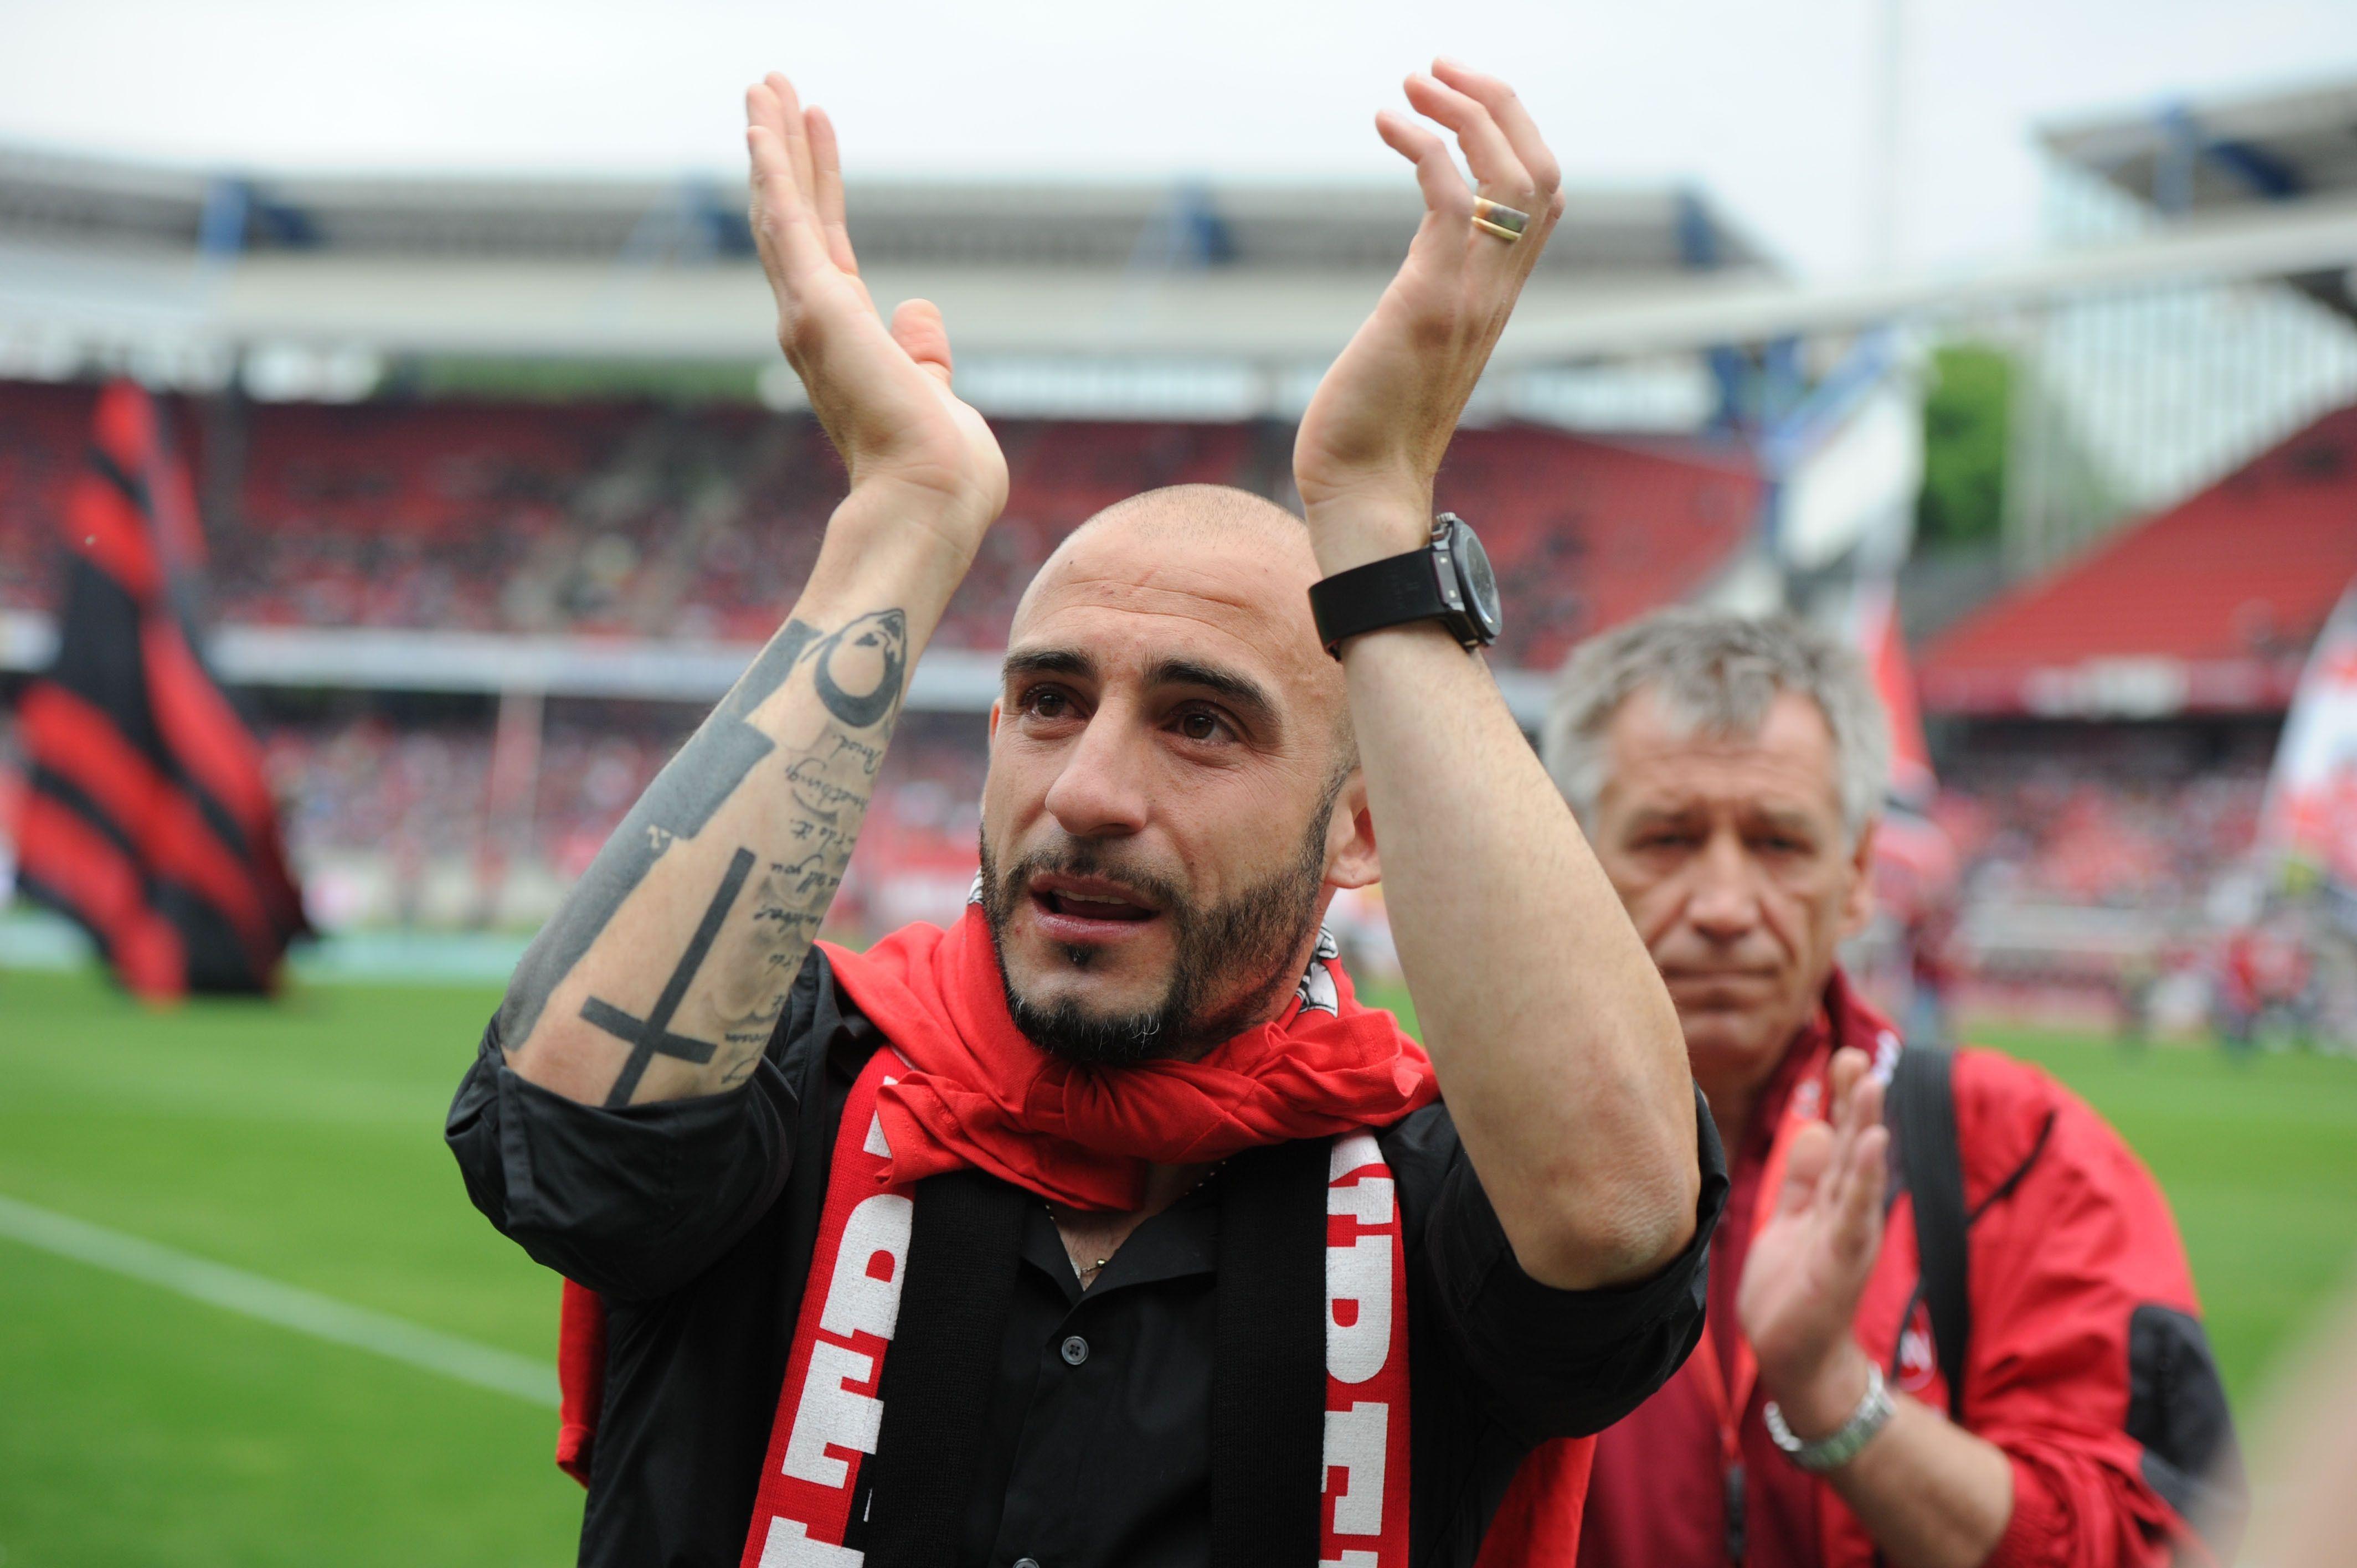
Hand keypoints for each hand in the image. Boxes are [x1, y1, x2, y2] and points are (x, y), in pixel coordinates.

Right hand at [744, 75, 1007, 549]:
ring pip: (782, 211)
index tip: (813, 132)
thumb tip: (918, 310)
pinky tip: (761, 127)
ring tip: (763, 86)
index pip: (827, 246)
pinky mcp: (816, 310)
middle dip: (782, 152)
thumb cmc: (941, 470)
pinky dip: (773, 174)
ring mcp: (809, 318)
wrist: (931, 499)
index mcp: (846, 342)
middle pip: (792, 219)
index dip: (819, 186)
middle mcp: (816, 326)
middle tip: (769, 89)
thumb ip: (921, 352)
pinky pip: (788, 226)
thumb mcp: (935, 393)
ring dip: (771, 146)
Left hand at [1293, 61, 1563, 568]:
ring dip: (1464, 111)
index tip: (1462, 101)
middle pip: (1541, 170)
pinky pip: (1449, 196)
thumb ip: (1430, 307)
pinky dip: (1423, 146)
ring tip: (1414, 82)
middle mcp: (1497, 293)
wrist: (1364, 494)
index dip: (1515, 136)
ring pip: (1508, 175)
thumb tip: (1416, 288)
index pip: (1543, 200)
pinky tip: (1385, 124)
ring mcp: (1470, 296)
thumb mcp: (1413, 352)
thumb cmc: (1372, 433)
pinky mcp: (1430, 302)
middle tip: (1440, 68)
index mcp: (1497, 301)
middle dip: (1498, 103)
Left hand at [1738, 1046, 1890, 1436]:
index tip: (1845, 1056)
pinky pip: (1854, 1215)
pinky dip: (1866, 1182)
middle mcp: (1848, 1212)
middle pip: (1855, 1147)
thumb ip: (1803, 1179)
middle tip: (1860, 1055)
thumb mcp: (1791, 1221)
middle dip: (1857, 1102)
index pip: (1840, 1139)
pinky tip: (1873, 1148)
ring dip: (1867, 1128)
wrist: (1795, 1358)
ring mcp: (1848, 1236)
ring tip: (1872, 1086)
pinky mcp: (1841, 1263)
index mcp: (1832, 1200)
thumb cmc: (1793, 1291)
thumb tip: (1814, 1128)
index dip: (1842, 1100)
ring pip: (1860, 1174)